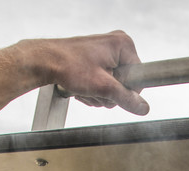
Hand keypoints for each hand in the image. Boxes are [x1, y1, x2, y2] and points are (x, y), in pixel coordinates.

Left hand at [22, 31, 148, 115]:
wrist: (45, 62)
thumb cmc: (69, 66)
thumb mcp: (102, 87)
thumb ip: (126, 98)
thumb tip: (143, 108)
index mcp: (123, 45)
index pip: (139, 78)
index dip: (125, 91)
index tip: (108, 89)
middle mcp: (116, 45)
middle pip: (125, 83)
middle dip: (108, 93)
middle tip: (93, 88)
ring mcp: (106, 52)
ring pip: (112, 86)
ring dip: (98, 93)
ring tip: (84, 86)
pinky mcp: (96, 60)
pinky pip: (103, 83)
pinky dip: (92, 89)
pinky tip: (81, 86)